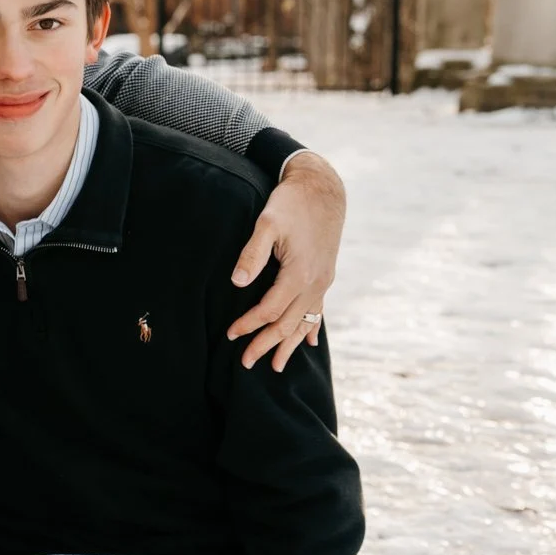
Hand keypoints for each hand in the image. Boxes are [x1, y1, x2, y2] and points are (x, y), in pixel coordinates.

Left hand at [228, 151, 345, 370]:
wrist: (323, 188)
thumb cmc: (290, 204)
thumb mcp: (267, 222)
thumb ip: (252, 253)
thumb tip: (238, 282)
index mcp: (299, 273)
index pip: (270, 310)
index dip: (249, 324)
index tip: (230, 334)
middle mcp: (315, 282)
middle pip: (287, 323)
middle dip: (266, 344)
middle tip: (245, 362)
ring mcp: (323, 281)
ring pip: (304, 321)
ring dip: (289, 344)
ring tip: (277, 366)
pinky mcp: (326, 275)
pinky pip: (318, 309)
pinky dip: (311, 327)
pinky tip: (308, 342)